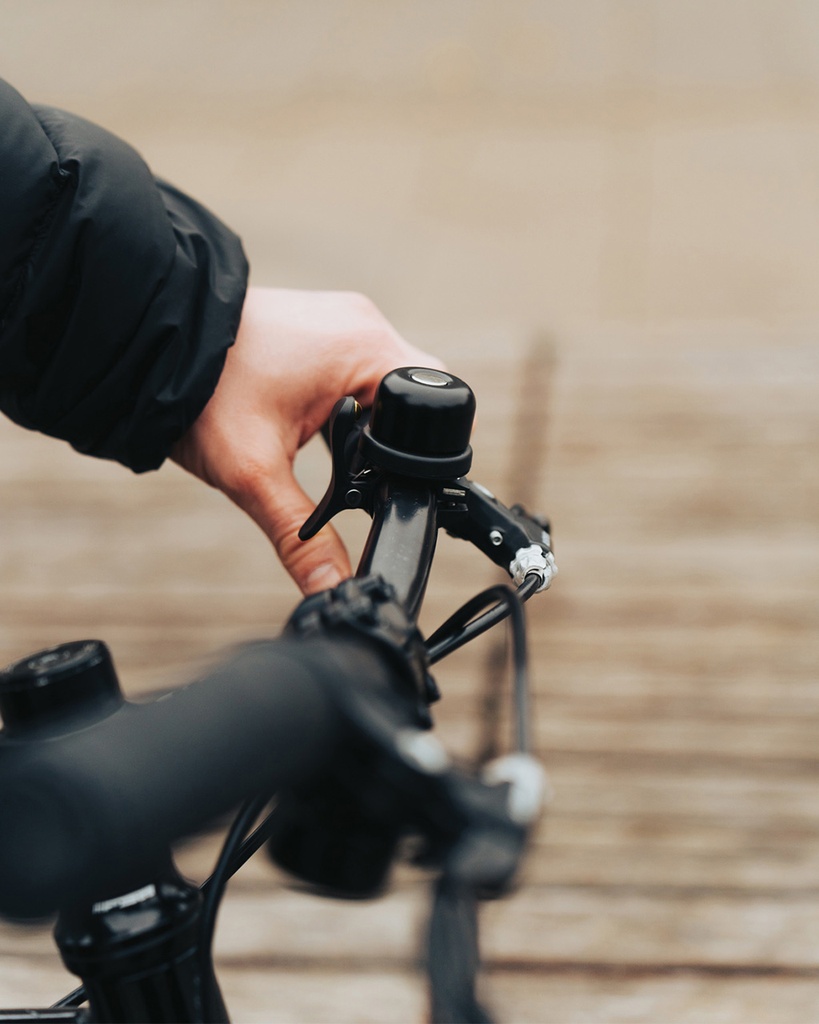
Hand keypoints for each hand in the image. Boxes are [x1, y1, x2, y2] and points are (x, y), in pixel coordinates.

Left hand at [171, 287, 445, 593]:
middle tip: (349, 467)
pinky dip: (348, 400)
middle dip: (390, 441)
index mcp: (367, 350)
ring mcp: (343, 320)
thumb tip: (333, 589)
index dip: (419, 456)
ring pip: (385, 384)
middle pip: (413, 398)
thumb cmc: (201, 393)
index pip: (430, 409)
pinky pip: (357, 368)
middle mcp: (365, 326)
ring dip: (369, 420)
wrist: (147, 341)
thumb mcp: (254, 475)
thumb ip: (300, 538)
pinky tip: (315, 420)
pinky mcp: (322, 326)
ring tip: (329, 444)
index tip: (385, 483)